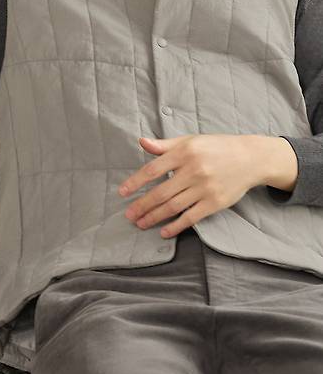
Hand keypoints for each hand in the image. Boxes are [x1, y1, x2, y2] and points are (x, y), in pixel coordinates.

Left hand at [119, 134, 260, 237]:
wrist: (250, 158)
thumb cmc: (216, 147)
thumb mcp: (190, 140)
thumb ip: (165, 145)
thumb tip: (142, 142)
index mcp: (184, 152)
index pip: (153, 169)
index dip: (136, 182)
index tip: (122, 192)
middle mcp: (194, 170)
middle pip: (161, 192)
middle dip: (142, 206)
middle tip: (129, 215)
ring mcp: (205, 188)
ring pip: (173, 207)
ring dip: (154, 217)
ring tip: (141, 223)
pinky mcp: (215, 203)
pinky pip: (191, 218)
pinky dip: (176, 226)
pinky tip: (164, 232)